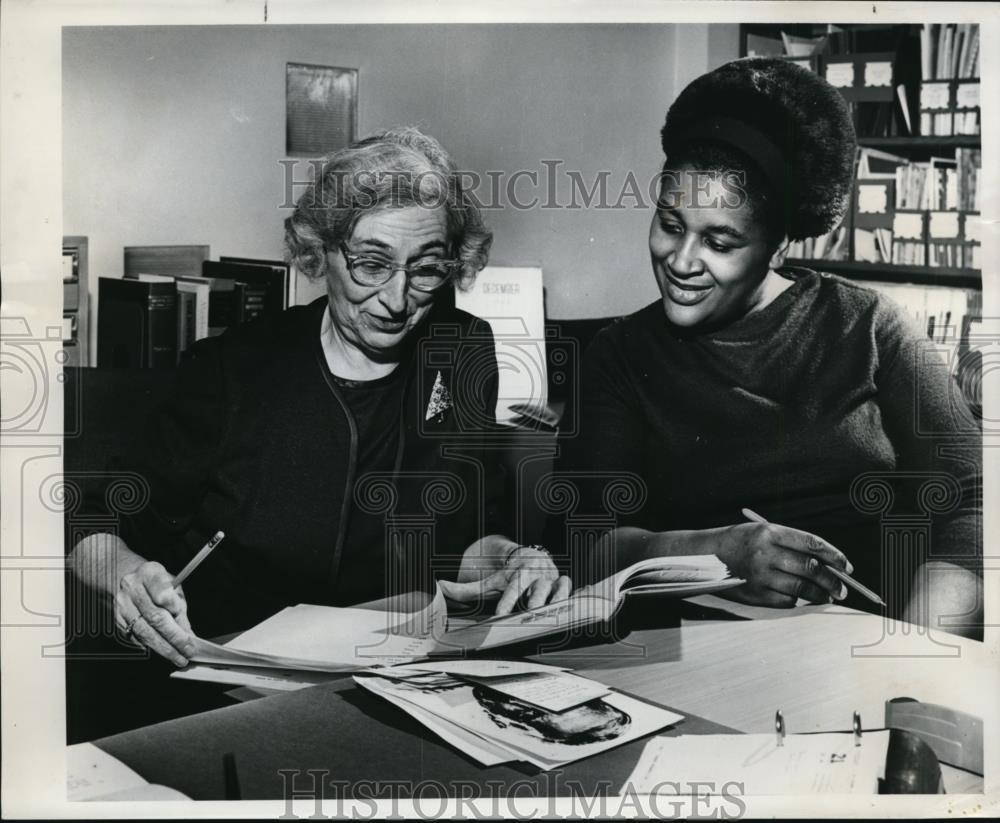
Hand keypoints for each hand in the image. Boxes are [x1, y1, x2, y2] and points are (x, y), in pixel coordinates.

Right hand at [115, 561, 195, 665]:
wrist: (125, 575)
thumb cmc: (155, 581)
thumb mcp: (172, 585)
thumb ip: (179, 608)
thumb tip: (189, 634)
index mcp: (150, 572)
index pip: (163, 594)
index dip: (175, 611)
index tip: (187, 627)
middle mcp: (133, 587)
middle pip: (155, 617)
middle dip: (174, 637)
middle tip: (188, 650)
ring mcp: (122, 603)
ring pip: (144, 631)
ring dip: (163, 647)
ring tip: (178, 657)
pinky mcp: (116, 618)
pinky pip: (135, 636)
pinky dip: (151, 646)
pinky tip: (164, 651)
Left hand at [444, 540, 572, 615]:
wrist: (530, 557)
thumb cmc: (507, 576)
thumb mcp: (488, 582)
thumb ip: (465, 589)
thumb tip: (440, 588)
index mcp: (516, 573)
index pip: (511, 588)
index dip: (507, 601)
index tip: (500, 614)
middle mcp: (534, 574)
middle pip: (536, 588)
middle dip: (534, 600)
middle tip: (530, 613)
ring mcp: (550, 578)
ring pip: (555, 588)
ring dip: (553, 600)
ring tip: (549, 615)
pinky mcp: (562, 581)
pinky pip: (569, 587)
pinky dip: (568, 596)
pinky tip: (565, 609)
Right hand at [712, 522, 851, 607]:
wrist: (705, 556)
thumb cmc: (738, 542)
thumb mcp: (762, 532)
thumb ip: (791, 544)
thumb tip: (826, 563)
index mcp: (769, 533)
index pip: (811, 544)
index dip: (834, 556)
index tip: (846, 566)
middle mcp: (765, 553)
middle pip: (810, 569)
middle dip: (832, 581)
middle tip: (842, 589)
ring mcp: (759, 575)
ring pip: (802, 588)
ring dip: (820, 594)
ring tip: (828, 596)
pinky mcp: (754, 594)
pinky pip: (786, 600)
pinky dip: (796, 600)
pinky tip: (797, 596)